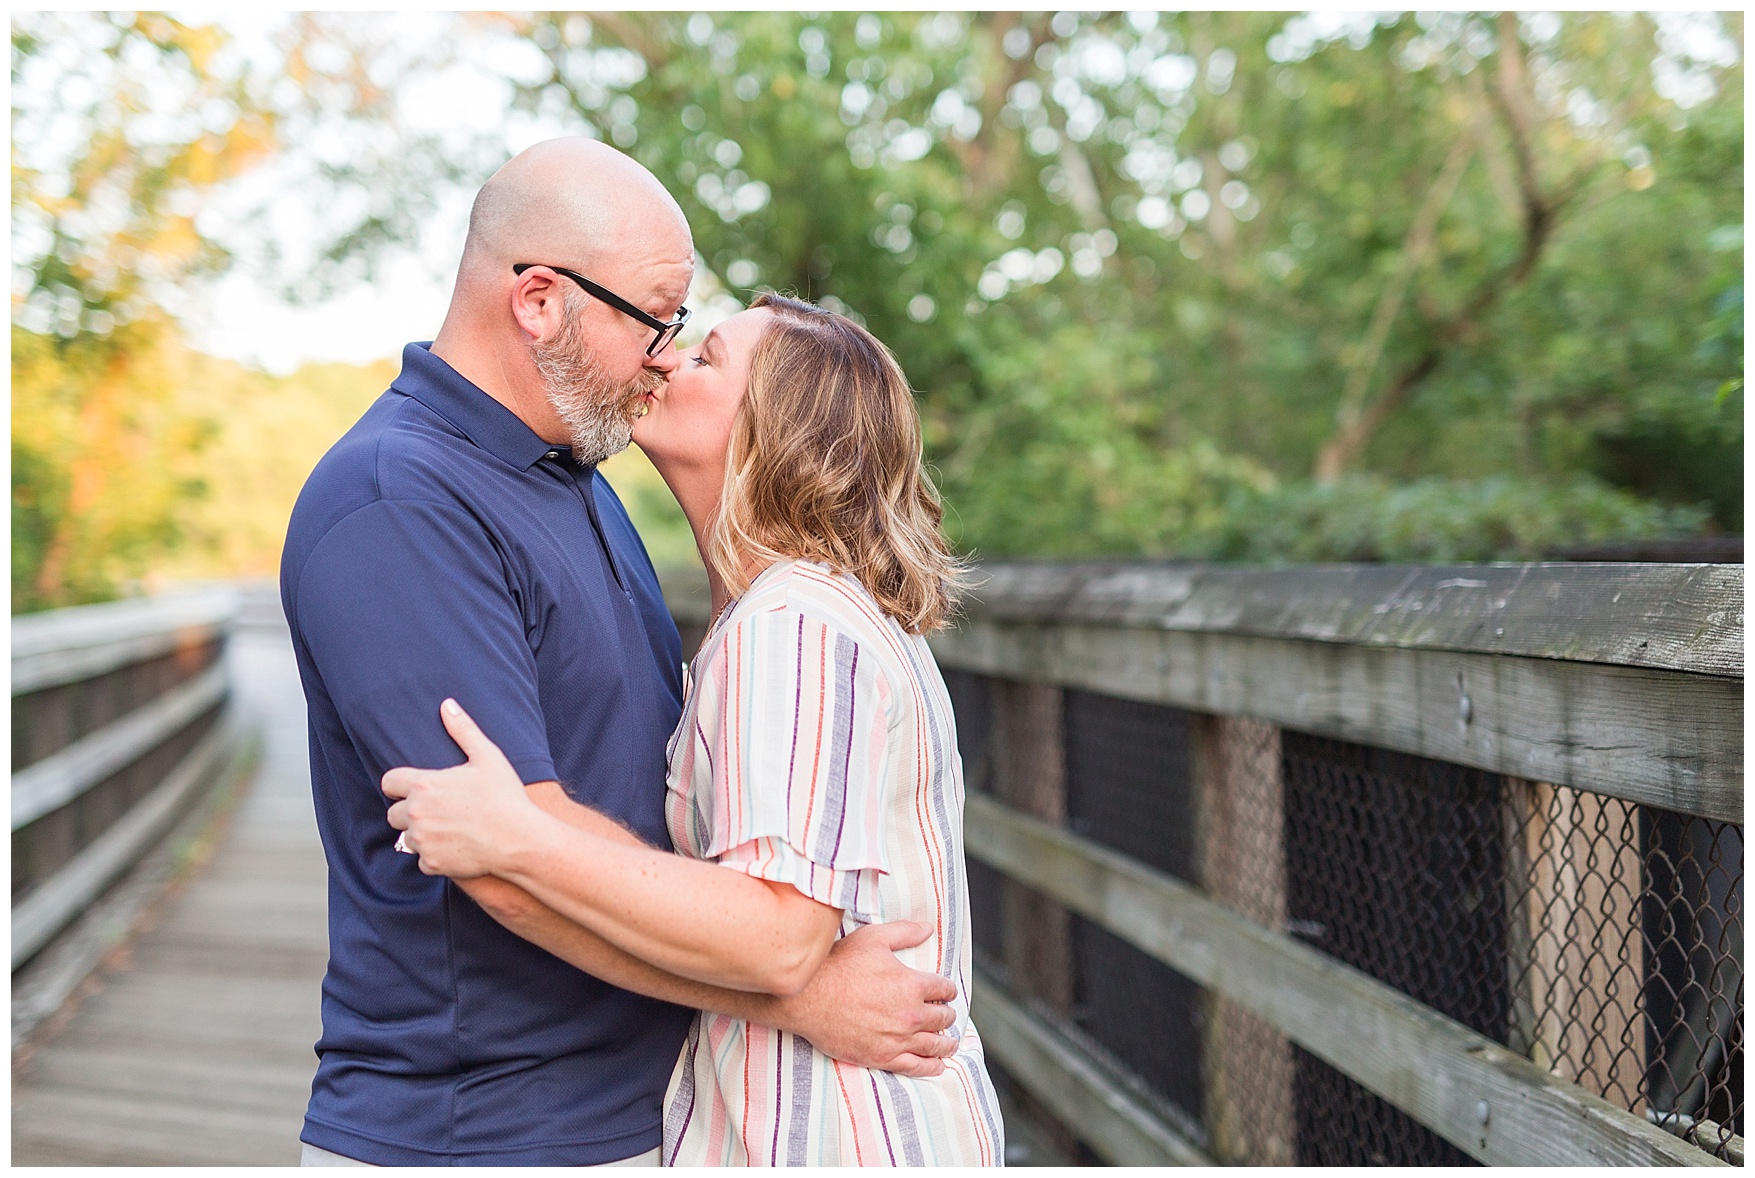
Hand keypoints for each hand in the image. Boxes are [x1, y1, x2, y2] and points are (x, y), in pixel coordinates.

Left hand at [383, 699, 537, 878]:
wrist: (519, 839)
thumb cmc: (505, 796)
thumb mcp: (488, 757)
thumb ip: (463, 730)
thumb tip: (447, 705)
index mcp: (424, 785)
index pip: (389, 782)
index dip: (399, 785)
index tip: (413, 788)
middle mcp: (416, 814)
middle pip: (393, 814)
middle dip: (410, 812)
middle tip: (438, 811)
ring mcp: (422, 841)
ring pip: (407, 838)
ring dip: (422, 834)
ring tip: (450, 829)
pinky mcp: (431, 864)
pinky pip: (422, 860)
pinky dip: (435, 855)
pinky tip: (456, 847)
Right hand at [765, 921, 959, 1077]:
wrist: (808, 998)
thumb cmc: (838, 965)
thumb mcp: (873, 938)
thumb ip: (905, 932)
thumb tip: (928, 928)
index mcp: (912, 985)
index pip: (944, 989)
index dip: (947, 990)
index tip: (946, 992)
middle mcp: (911, 1015)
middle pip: (943, 1018)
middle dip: (947, 1015)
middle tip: (946, 1015)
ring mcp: (898, 1039)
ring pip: (935, 1044)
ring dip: (947, 1043)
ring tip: (950, 1043)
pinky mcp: (883, 1057)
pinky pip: (916, 1066)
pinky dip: (932, 1066)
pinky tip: (938, 1065)